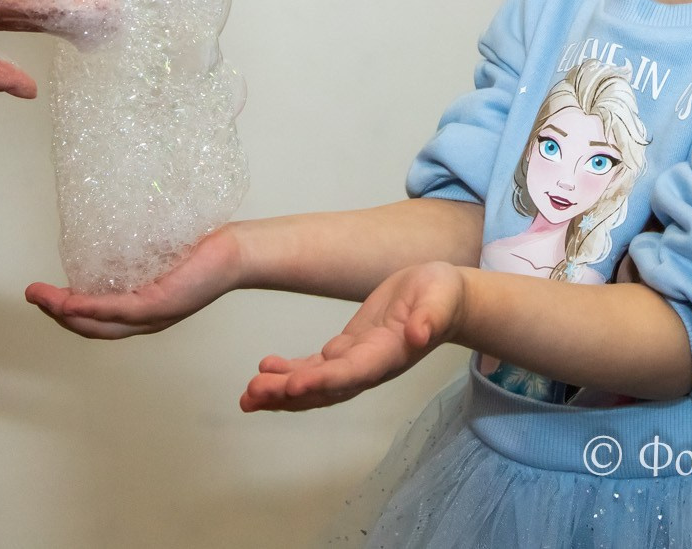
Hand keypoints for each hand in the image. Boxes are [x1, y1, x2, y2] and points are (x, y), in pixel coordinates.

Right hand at [26, 226, 243, 337]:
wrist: (236, 250)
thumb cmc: (200, 247)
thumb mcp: (157, 249)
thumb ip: (131, 249)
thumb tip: (103, 229)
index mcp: (140, 308)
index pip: (96, 318)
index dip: (66, 311)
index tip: (42, 295)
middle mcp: (144, 318)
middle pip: (91, 327)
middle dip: (56, 314)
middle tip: (32, 295)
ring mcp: (152, 315)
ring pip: (100, 323)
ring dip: (66, 313)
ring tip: (42, 300)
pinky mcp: (162, 304)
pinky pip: (120, 310)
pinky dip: (92, 309)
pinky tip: (72, 303)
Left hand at [239, 262, 466, 412]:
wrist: (444, 300)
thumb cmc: (443, 296)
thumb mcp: (441, 298)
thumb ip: (430, 318)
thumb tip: (420, 334)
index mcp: (389, 355)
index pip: (351, 374)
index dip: (322, 381)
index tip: (292, 385)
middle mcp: (369, 367)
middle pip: (325, 388)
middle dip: (288, 393)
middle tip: (252, 394)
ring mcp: (356, 362)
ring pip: (314, 384)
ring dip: (281, 391)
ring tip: (248, 394)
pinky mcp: (347, 351)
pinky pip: (314, 369)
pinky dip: (288, 373)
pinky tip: (264, 370)